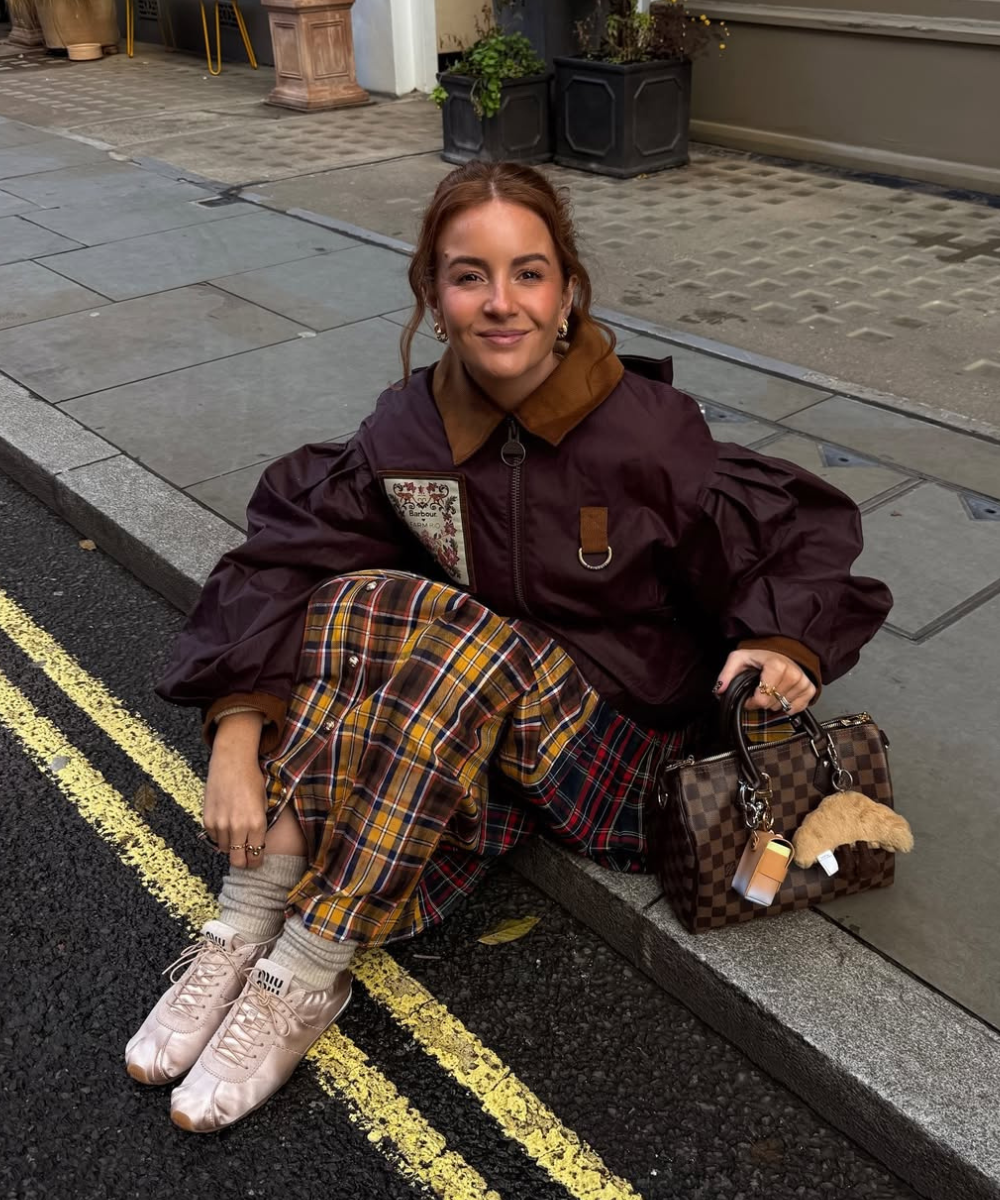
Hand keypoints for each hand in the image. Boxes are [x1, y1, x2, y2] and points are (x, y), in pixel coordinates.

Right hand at [203, 712, 267, 869]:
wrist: (232, 763)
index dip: (256, 862)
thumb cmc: (251, 781)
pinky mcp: (208, 820)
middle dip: (243, 862)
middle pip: (238, 860)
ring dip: (230, 846)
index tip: (255, 861)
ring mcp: (221, 824)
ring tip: (235, 834)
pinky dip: (219, 836)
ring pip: (224, 850)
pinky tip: (225, 824)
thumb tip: (254, 844)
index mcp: (257, 823)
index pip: (255, 856)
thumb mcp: (263, 803)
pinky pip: (213, 838)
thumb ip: (259, 825)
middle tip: (245, 857)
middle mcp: (238, 827)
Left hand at [715, 649, 815, 715]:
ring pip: (782, 708)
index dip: (750, 701)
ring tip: (771, 689)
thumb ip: (726, 674)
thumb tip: (719, 690)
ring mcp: (803, 682)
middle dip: (761, 701)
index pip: (761, 699)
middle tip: (760, 688)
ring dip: (773, 702)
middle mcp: (793, 674)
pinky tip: (781, 694)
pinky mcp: (809, 689)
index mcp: (776, 666)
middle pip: (771, 704)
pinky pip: (796, 708)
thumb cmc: (761, 655)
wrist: (782, 650)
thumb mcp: (739, 659)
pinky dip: (786, 705)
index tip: (748, 695)